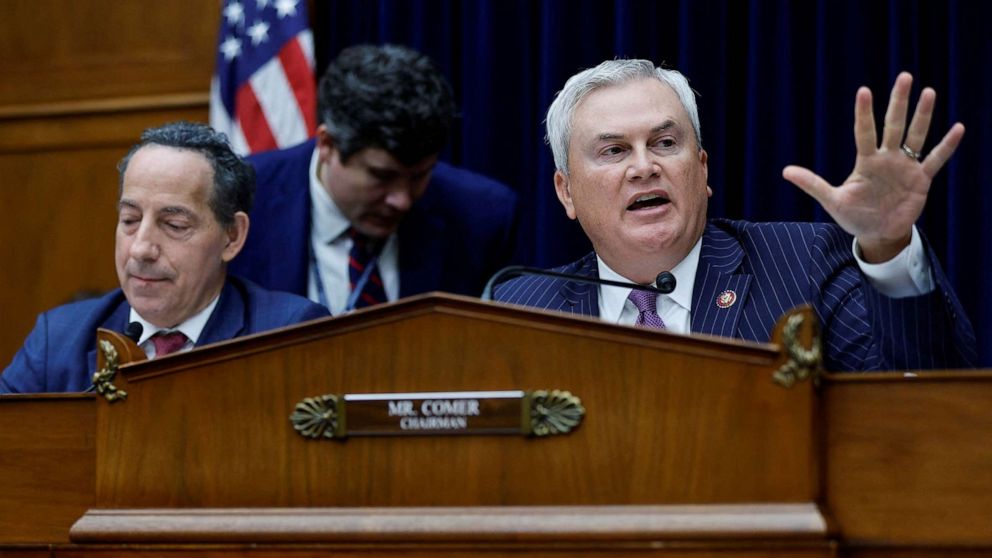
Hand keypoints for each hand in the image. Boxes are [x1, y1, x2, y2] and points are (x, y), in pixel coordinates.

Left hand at [782, 72, 964, 262]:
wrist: (877, 233)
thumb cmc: (854, 215)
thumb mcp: (832, 201)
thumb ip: (812, 184)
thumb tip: (784, 171)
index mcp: (866, 161)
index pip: (864, 132)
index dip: (864, 113)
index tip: (863, 91)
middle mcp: (887, 158)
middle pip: (894, 125)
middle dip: (899, 102)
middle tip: (905, 76)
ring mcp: (905, 166)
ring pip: (916, 135)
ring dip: (922, 115)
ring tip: (928, 92)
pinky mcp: (921, 179)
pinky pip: (935, 159)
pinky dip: (946, 146)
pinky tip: (958, 128)